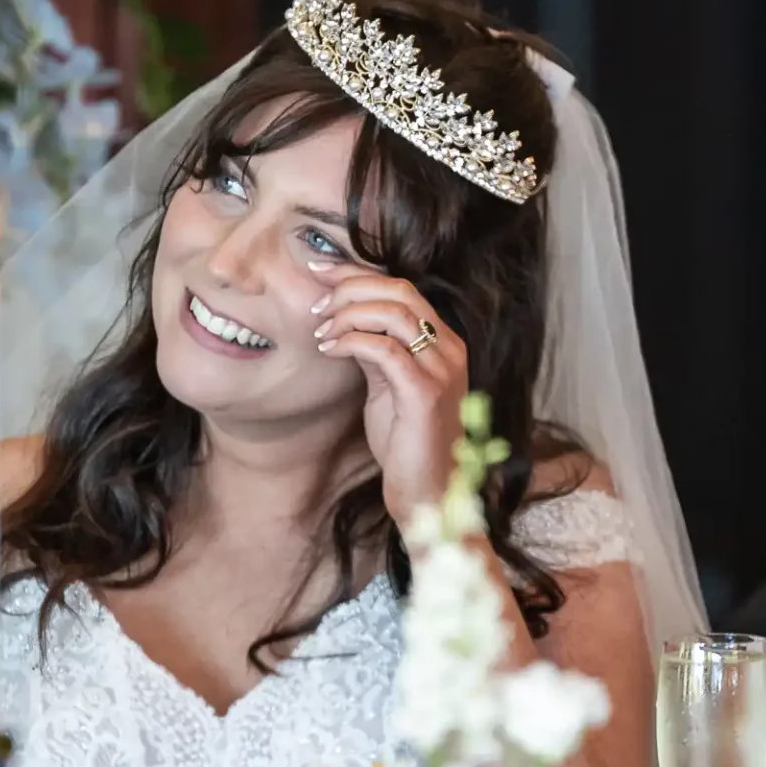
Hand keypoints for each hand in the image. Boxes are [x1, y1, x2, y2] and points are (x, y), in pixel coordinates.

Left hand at [314, 274, 468, 526]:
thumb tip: (346, 323)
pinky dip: (350, 342)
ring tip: (320, 332)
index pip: (402, 288)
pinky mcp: (425, 393)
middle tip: (316, 304)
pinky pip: (384, 349)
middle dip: (350, 287)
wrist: (429, 494)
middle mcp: (449, 349)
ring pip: (392, 313)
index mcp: (443, 343)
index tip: (319, 272)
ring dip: (347, 315)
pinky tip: (329, 350)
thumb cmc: (406, 444)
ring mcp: (442, 369)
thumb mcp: (387, 387)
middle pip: (399, 290)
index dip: (358, 274)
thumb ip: (376, 353)